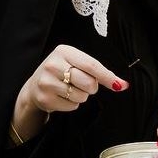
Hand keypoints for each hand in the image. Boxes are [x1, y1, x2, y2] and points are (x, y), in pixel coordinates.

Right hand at [11, 44, 127, 140]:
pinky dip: (72, 104)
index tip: (120, 85)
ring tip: (69, 89)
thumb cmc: (62, 72)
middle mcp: (53, 64)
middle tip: (84, 84)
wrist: (35, 86)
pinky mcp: (45, 98)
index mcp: (64, 51)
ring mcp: (47, 82)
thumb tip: (122, 84)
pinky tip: (62, 96)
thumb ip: (97, 71)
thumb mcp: (76, 63)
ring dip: (81, 95)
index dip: (107, 76)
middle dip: (92, 87)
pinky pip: (72, 106)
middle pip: (88, 82)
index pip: (92, 65)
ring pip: (81, 96)